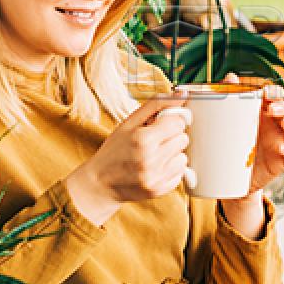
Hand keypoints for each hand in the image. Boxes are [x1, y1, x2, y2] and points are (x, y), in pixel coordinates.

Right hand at [67, 92, 190, 224]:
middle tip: (155, 140)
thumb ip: (157, 105)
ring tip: (154, 155)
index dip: (170, 121)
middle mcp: (151, 160)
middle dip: (171, 137)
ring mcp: (156, 177)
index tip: (161, 125)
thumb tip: (183, 93)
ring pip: (183, 157)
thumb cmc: (115, 149)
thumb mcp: (129, 122)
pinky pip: (179, 173)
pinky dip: (170, 169)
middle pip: (183, 139)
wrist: (100, 183)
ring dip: (173, 154)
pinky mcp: (160, 190)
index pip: (178, 122)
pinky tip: (155, 168)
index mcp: (143, 139)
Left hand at [218, 74, 283, 193]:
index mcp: (266, 112)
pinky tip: (282, 149)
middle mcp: (279, 124)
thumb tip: (230, 77)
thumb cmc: (235, 144)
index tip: (266, 93)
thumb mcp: (230, 122)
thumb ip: (230, 98)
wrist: (233, 177)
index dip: (276, 92)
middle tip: (272, 109)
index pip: (278, 96)